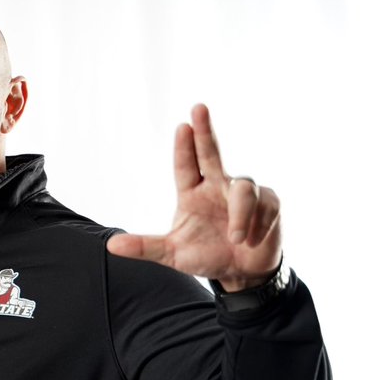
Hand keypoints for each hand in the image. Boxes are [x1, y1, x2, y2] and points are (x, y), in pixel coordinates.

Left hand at [105, 104, 280, 290]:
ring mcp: (243, 193)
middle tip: (198, 107)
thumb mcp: (172, 254)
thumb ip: (145, 247)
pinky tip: (251, 241)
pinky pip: (266, 205)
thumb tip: (111, 246)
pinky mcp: (269, 202)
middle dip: (205, 131)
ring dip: (241, 215)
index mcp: (192, 193)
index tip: (182, 125)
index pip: (186, 165)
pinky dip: (257, 226)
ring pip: (244, 188)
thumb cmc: (206, 257)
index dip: (184, 146)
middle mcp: (217, 186)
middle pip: (211, 153)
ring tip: (236, 240)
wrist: (241, 273)